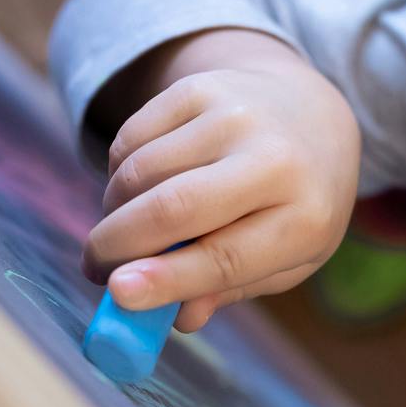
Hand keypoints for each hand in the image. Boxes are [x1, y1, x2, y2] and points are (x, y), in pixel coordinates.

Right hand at [84, 30, 360, 332]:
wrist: (309, 110)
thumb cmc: (294, 203)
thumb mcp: (285, 258)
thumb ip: (231, 287)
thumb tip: (177, 318)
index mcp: (307, 217)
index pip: (227, 256)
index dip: (168, 278)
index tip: (119, 294)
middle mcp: (274, 159)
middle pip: (173, 208)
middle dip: (118, 246)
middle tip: (96, 271)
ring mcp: (234, 116)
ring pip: (140, 173)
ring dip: (115, 212)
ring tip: (128, 229)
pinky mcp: (199, 89)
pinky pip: (130, 140)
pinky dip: (119, 174)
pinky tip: (140, 187)